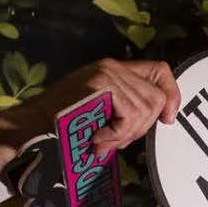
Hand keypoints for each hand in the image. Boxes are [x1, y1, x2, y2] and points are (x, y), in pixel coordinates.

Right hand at [0, 58, 180, 170]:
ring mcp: (107, 73)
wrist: (35, 125)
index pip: (161, 70)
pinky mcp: (100, 84)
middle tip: (116, 139)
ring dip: (126, 135)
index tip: (167, 119)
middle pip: (156, 98)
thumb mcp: (105, 113)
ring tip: (103, 140)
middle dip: (142, 128)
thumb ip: (130, 109)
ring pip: (145, 110)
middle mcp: (114, 66)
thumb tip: (164, 118)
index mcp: (117, 71)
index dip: (172, 94)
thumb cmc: (67, 126)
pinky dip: (117, 134)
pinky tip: (98, 139)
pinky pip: (129, 116)